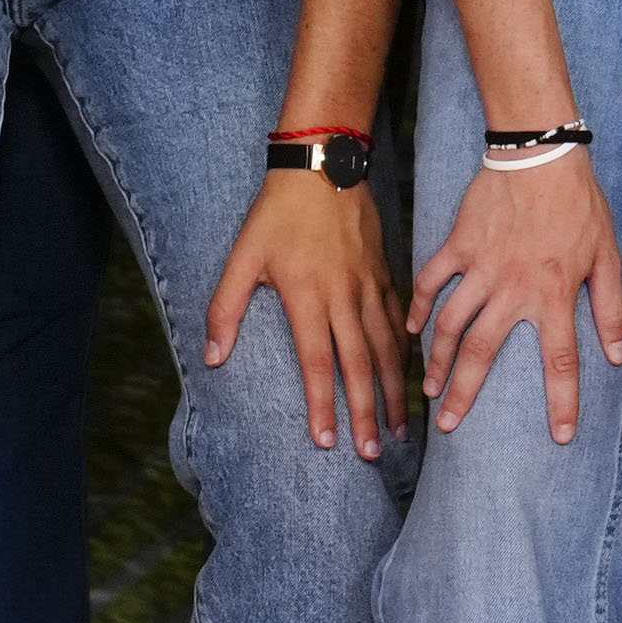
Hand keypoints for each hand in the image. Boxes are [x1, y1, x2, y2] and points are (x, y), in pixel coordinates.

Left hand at [206, 166, 409, 456]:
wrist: (324, 168)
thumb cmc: (277, 214)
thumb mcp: (241, 257)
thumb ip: (225, 309)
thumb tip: (212, 359)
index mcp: (308, 296)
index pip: (318, 362)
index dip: (322, 404)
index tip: (327, 441)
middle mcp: (344, 297)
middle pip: (359, 366)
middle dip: (365, 413)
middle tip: (373, 454)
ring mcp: (370, 287)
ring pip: (387, 349)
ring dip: (393, 393)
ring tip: (399, 430)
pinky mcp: (386, 276)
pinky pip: (400, 324)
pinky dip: (405, 356)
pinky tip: (410, 379)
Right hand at [416, 143, 621, 439]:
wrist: (540, 155)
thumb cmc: (580, 207)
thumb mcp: (608, 258)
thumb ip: (611, 309)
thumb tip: (616, 355)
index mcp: (555, 295)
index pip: (560, 362)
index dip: (562, 403)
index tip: (560, 437)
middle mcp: (513, 289)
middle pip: (482, 352)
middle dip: (464, 395)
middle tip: (449, 427)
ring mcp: (481, 267)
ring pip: (450, 324)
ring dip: (437, 361)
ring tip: (429, 390)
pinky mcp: (459, 245)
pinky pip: (431, 281)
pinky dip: (420, 307)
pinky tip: (413, 332)